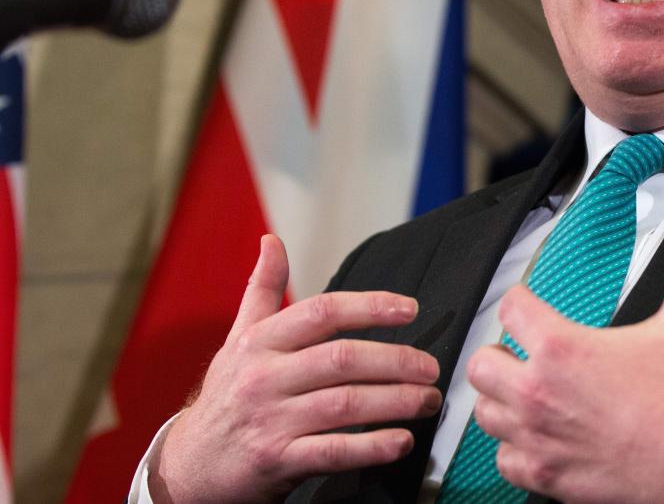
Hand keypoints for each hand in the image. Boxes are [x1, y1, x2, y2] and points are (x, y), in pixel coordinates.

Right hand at [151, 234, 442, 503]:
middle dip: (396, 361)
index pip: (322, 312)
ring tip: (427, 400)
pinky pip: (332, 452)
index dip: (370, 306)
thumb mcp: (238, 339)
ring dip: (396, 401)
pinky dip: (371, 447)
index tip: (410, 309)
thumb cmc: (226, 396)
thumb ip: (262, 290)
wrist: (188, 466)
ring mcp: (270, 420)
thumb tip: (272, 241)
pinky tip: (401, 440)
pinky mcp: (275, 461)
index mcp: (261, 342)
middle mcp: (265, 377)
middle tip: (431, 367)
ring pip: (344, 403)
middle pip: (342, 358)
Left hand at [468, 213, 663, 503]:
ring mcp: (536, 437)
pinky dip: (516, 450)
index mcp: (562, 348)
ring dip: (502, 402)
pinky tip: (539, 439)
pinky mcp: (543, 475)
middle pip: (481, 364)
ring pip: (485, 413)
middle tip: (523, 357)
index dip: (520, 302)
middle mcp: (538, 391)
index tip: (529, 308)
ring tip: (528, 396)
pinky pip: (503, 460)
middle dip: (500, 356)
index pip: (510, 308)